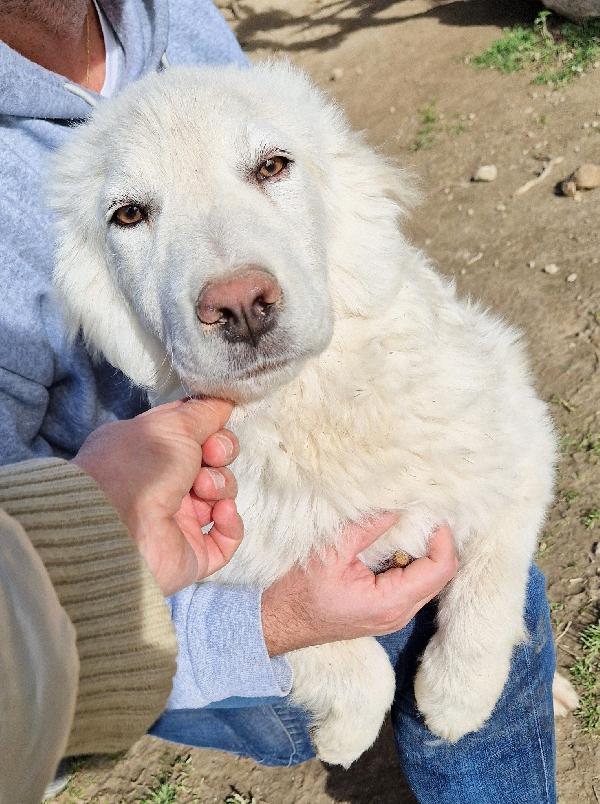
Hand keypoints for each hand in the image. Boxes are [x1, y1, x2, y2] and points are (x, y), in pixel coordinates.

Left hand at [73, 398, 242, 595]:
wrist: (119, 526)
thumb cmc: (140, 466)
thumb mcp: (172, 424)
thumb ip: (203, 412)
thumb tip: (223, 402)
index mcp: (150, 451)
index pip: (192, 434)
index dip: (211, 428)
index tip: (213, 428)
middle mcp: (162, 483)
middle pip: (213, 462)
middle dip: (220, 455)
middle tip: (210, 457)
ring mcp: (178, 520)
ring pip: (222, 495)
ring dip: (221, 486)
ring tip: (203, 490)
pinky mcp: (192, 553)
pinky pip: (226, 536)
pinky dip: (230, 522)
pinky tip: (221, 513)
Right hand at [261, 515, 456, 654]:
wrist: (282, 622)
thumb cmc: (301, 592)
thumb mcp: (332, 553)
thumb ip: (367, 529)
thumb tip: (396, 507)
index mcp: (391, 602)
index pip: (439, 569)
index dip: (443, 538)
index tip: (432, 514)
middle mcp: (400, 614)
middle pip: (440, 576)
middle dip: (437, 542)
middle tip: (421, 514)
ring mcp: (395, 616)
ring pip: (429, 581)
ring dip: (425, 552)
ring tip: (408, 525)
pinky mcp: (387, 612)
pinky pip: (414, 586)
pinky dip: (412, 563)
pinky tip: (395, 544)